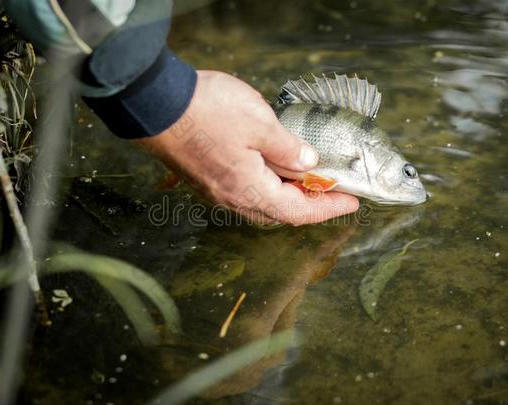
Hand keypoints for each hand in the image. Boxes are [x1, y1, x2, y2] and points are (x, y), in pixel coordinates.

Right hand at [135, 70, 358, 224]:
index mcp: (250, 190)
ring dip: (287, 194)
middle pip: (280, 212)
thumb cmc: (207, 111)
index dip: (328, 207)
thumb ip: (288, 148)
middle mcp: (232, 198)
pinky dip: (266, 185)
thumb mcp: (259, 124)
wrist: (155, 105)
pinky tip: (272, 166)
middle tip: (331, 187)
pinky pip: (244, 191)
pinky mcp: (206, 178)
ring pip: (261, 203)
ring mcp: (216, 190)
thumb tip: (308, 163)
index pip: (298, 211)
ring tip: (306, 176)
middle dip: (309, 203)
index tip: (352, 201)